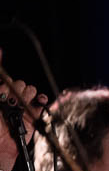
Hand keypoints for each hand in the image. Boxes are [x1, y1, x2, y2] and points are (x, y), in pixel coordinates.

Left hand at [0, 48, 47, 168]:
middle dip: (18, 88)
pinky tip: (39, 102)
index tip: (8, 75)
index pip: (6, 79)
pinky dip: (42, 103)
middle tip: (11, 100)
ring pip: (31, 93)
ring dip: (30, 94)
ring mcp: (20, 111)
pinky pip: (40, 108)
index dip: (8, 77)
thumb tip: (0, 49)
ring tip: (23, 103)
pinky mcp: (32, 121)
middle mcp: (8, 101)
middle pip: (19, 84)